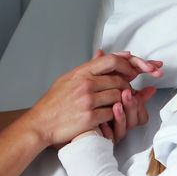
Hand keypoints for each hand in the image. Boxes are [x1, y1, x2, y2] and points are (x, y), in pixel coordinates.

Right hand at [26, 52, 154, 146]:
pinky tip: (111, 116)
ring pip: (118, 96)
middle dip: (128, 87)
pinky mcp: (89, 117)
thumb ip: (89, 66)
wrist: (41, 123)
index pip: (111, 60)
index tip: (135, 70)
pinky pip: (112, 113)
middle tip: (129, 92)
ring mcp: (87, 100)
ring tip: (119, 105)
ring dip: (122, 102)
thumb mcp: (68, 78)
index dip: (128, 64)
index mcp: (81, 72)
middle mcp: (85, 84)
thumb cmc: (54, 102)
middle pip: (119, 80)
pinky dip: (114, 115)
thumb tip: (104, 53)